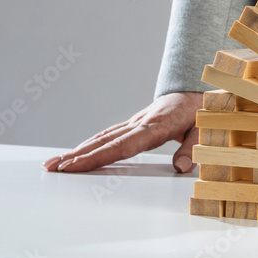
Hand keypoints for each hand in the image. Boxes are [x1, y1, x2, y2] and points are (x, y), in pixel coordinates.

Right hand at [42, 91, 203, 172]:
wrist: (201, 90)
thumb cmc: (204, 111)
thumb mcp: (206, 129)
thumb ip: (194, 148)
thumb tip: (180, 167)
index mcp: (157, 125)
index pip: (122, 145)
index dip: (97, 157)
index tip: (74, 165)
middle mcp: (141, 122)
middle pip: (104, 141)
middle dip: (76, 155)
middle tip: (50, 168)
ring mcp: (136, 122)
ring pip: (103, 137)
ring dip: (78, 150)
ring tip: (54, 164)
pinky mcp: (135, 124)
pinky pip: (109, 135)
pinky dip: (91, 145)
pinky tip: (77, 154)